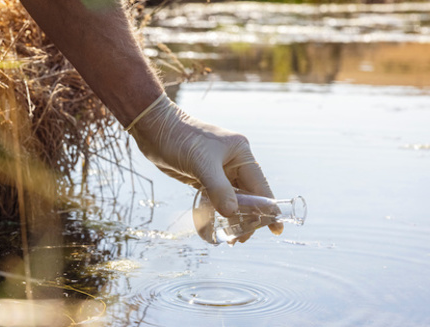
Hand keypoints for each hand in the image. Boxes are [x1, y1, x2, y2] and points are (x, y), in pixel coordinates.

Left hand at [128, 94, 282, 235]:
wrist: (154, 128)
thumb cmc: (180, 139)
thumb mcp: (201, 163)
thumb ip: (218, 188)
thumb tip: (232, 213)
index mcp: (241, 154)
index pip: (260, 185)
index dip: (268, 208)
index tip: (276, 229)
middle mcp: (234, 162)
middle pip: (248, 195)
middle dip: (248, 217)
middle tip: (241, 239)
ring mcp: (219, 170)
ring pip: (233, 199)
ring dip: (233, 217)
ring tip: (231, 238)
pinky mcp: (204, 177)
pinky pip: (217, 198)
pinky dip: (219, 212)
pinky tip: (218, 226)